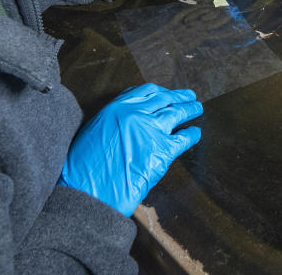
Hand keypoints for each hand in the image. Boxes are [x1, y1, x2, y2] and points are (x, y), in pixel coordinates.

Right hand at [59, 84, 201, 216]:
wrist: (88, 189)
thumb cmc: (84, 165)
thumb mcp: (94, 130)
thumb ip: (113, 119)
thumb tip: (128, 115)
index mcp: (118, 107)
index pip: (147, 91)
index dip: (162, 91)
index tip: (168, 93)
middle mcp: (136, 114)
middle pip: (166, 99)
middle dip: (180, 97)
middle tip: (190, 97)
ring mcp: (151, 130)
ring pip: (177, 113)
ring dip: (190, 109)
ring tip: (197, 109)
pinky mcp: (162, 150)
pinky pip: (183, 138)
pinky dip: (192, 135)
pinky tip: (195, 133)